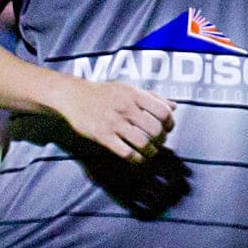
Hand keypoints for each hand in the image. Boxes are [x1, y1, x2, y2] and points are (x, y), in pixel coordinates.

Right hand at [54, 75, 174, 164]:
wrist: (72, 96)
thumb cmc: (104, 93)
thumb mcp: (128, 88)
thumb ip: (152, 96)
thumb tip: (174, 106)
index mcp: (134, 94)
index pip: (163, 111)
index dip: (170, 123)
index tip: (168, 128)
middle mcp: (125, 107)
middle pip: (155, 129)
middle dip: (161, 140)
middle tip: (159, 142)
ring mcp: (113, 122)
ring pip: (143, 143)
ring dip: (151, 151)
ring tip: (150, 151)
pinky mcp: (102, 136)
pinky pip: (127, 153)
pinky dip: (137, 159)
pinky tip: (137, 157)